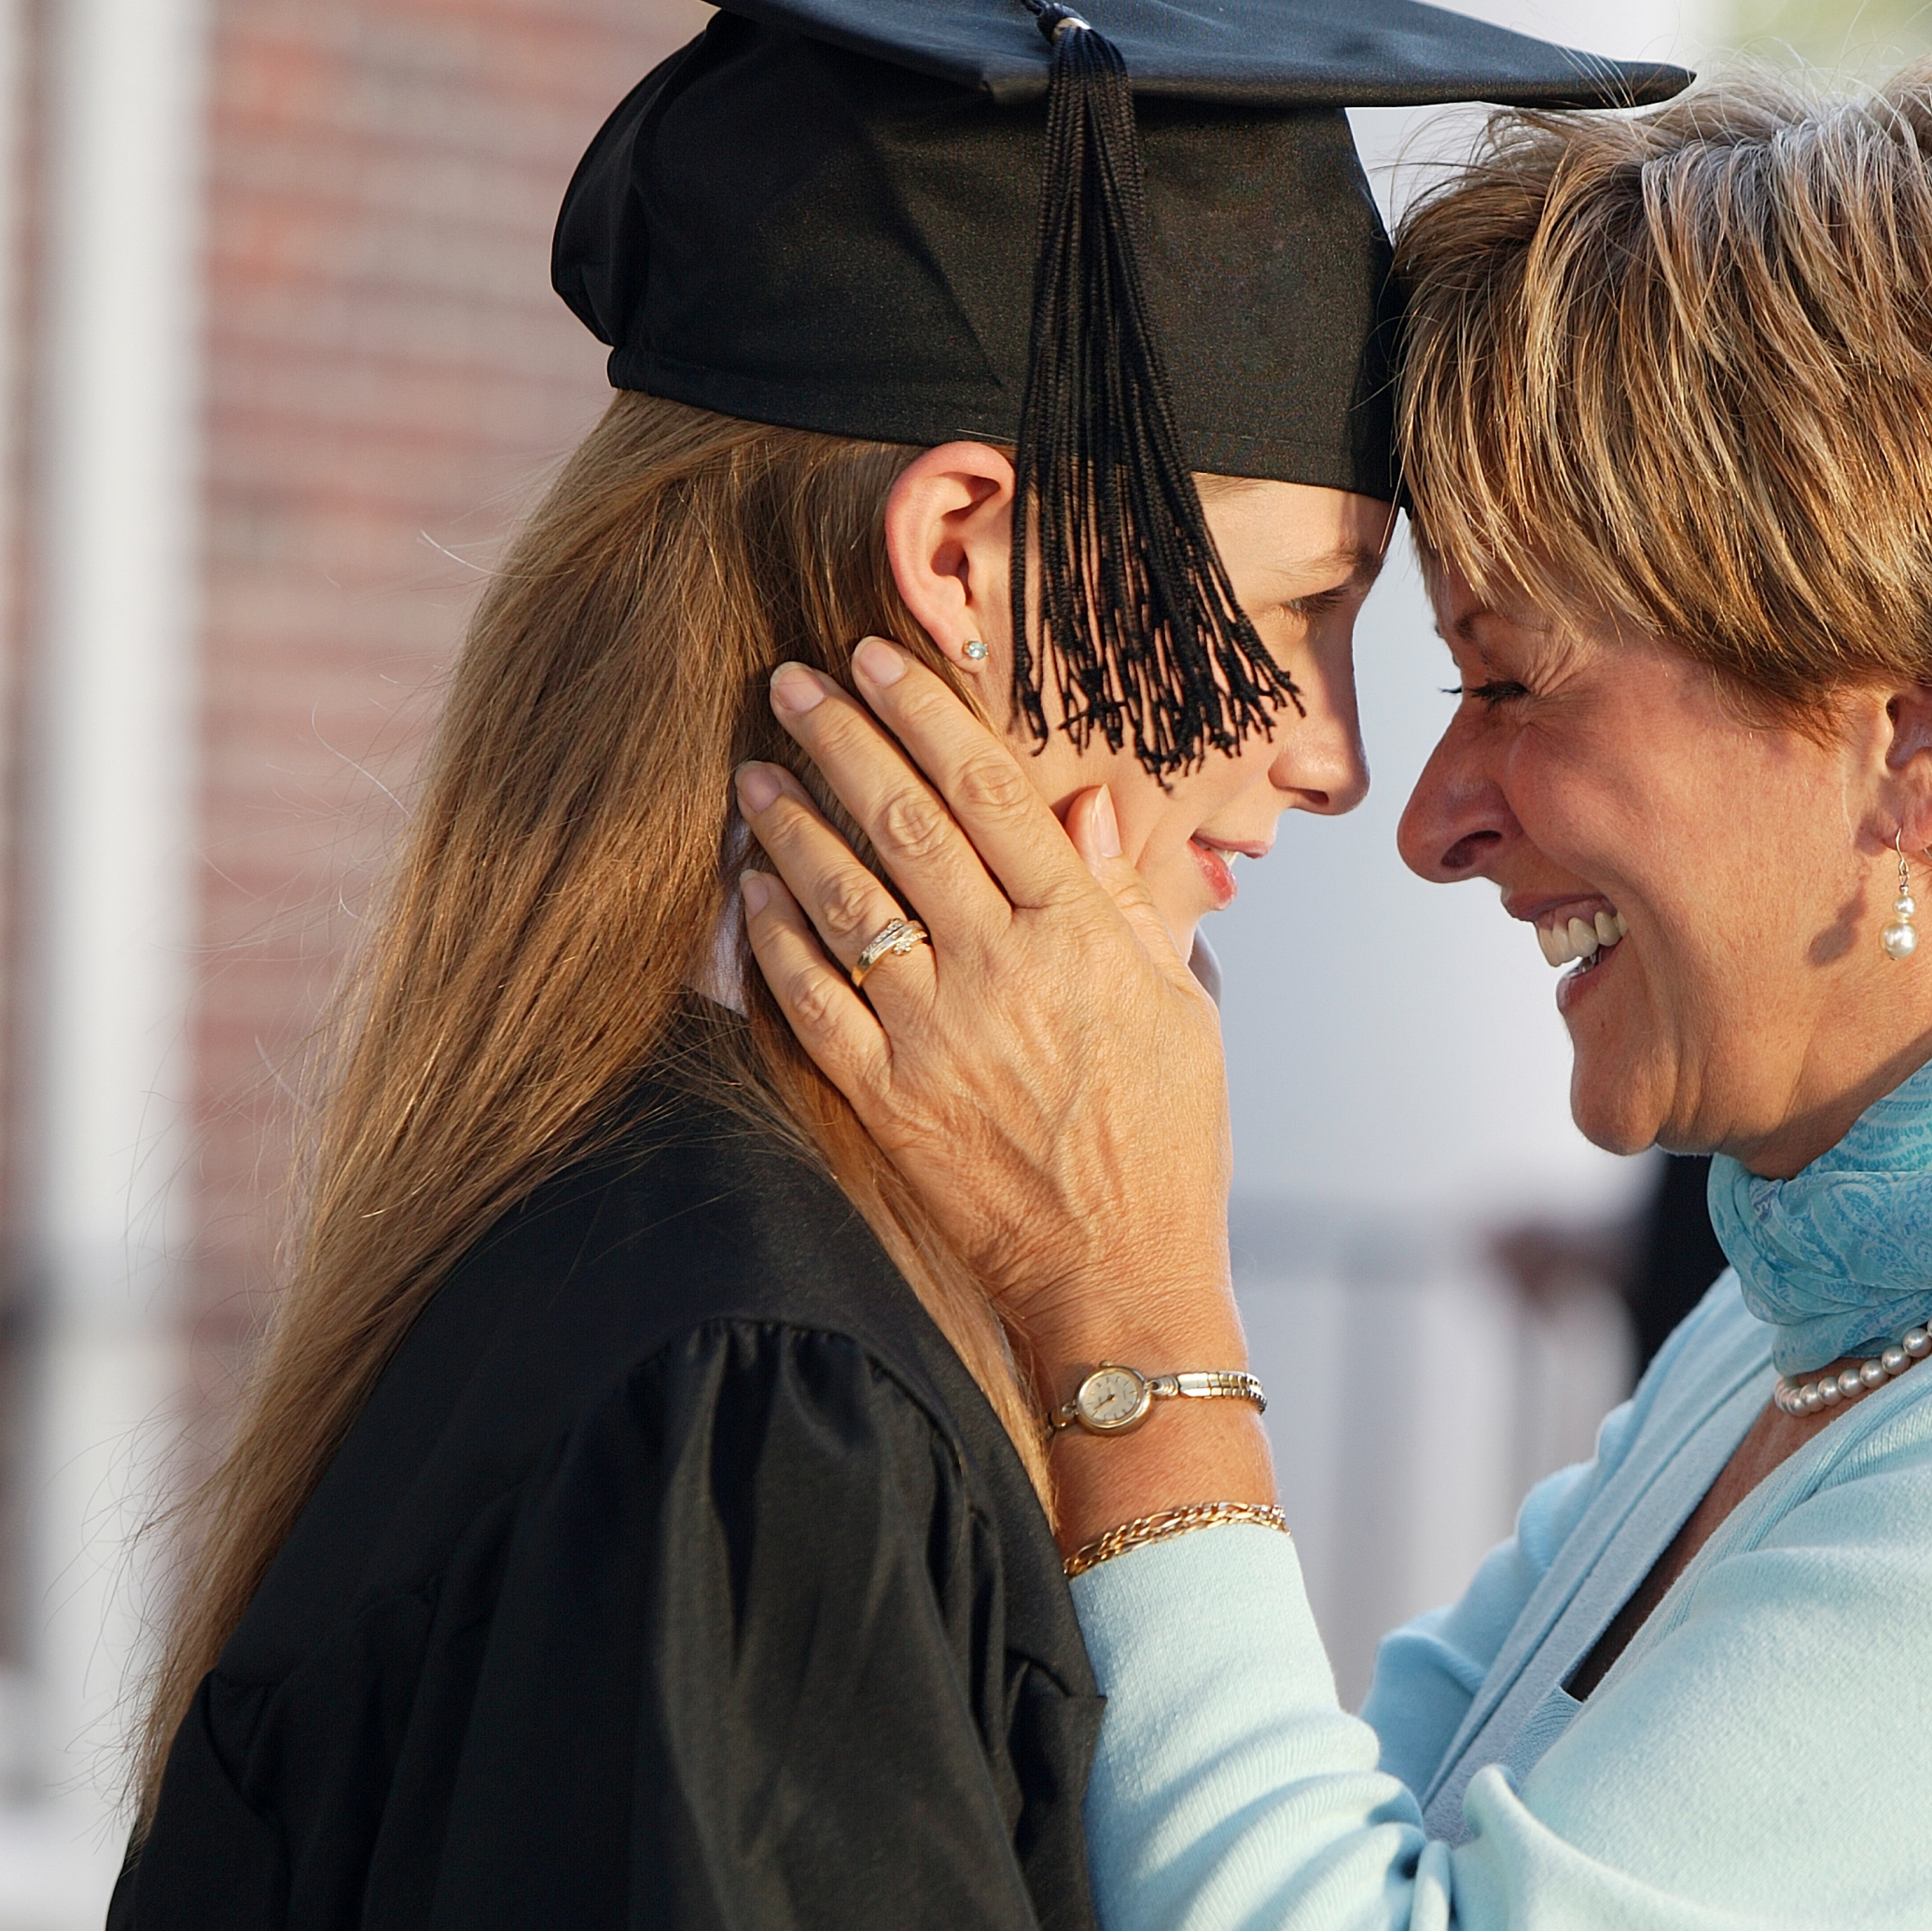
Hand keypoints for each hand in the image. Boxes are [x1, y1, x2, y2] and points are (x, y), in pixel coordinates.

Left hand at [736, 639, 1237, 1378]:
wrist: (1122, 1274)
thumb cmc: (1167, 1138)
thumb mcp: (1179, 1004)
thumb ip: (1123, 899)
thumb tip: (1082, 803)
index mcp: (1082, 937)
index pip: (993, 794)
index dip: (928, 715)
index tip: (879, 657)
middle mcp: (1003, 972)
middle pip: (906, 825)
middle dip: (842, 740)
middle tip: (792, 680)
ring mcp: (937, 1036)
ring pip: (847, 900)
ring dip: (792, 824)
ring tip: (754, 769)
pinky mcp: (888, 1099)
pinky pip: (812, 1000)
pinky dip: (777, 936)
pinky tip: (752, 886)